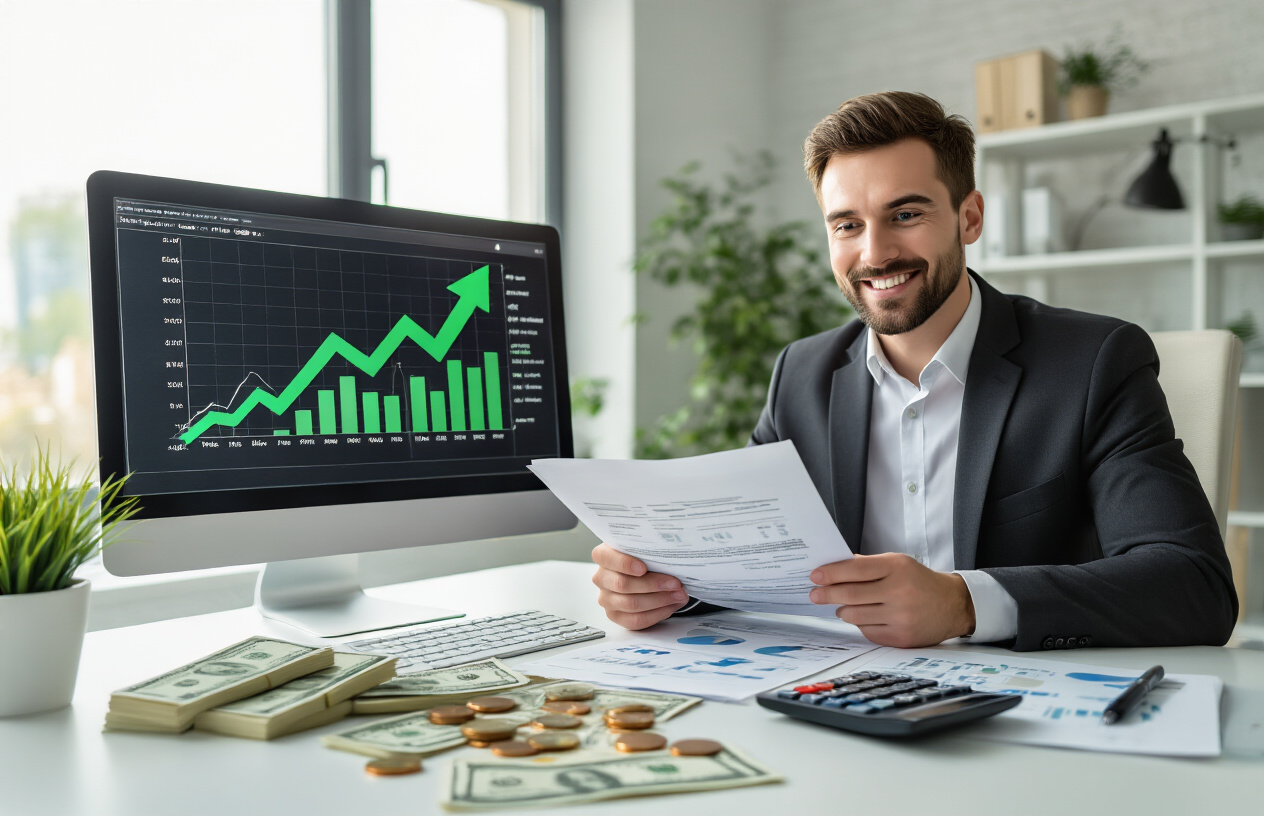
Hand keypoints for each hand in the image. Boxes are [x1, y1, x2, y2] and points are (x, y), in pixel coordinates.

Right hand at [591, 543, 689, 629]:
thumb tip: (671, 558)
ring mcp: (606, 599)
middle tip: (675, 583)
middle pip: (623, 584)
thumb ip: (649, 549)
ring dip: (660, 600)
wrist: (643, 573)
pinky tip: (671, 605)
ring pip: (631, 604)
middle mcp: (601, 578)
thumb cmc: (643, 558)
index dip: (624, 564)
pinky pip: (636, 619)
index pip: (606, 558)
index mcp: (603, 556)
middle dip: (653, 585)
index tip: (643, 568)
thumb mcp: (643, 548)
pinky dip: (658, 613)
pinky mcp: (616, 616)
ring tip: (679, 595)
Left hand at [809, 553, 975, 647]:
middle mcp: (900, 591)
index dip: (831, 573)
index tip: (815, 576)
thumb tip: (831, 566)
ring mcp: (901, 617)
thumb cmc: (918, 581)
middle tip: (814, 594)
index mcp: (897, 568)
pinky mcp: (901, 637)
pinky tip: (864, 616)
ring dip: (842, 610)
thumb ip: (866, 564)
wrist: (953, 605)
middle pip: (850, 594)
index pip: (855, 569)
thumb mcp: (897, 563)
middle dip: (827, 594)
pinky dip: (860, 623)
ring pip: (854, 615)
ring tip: (841, 605)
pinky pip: (866, 631)